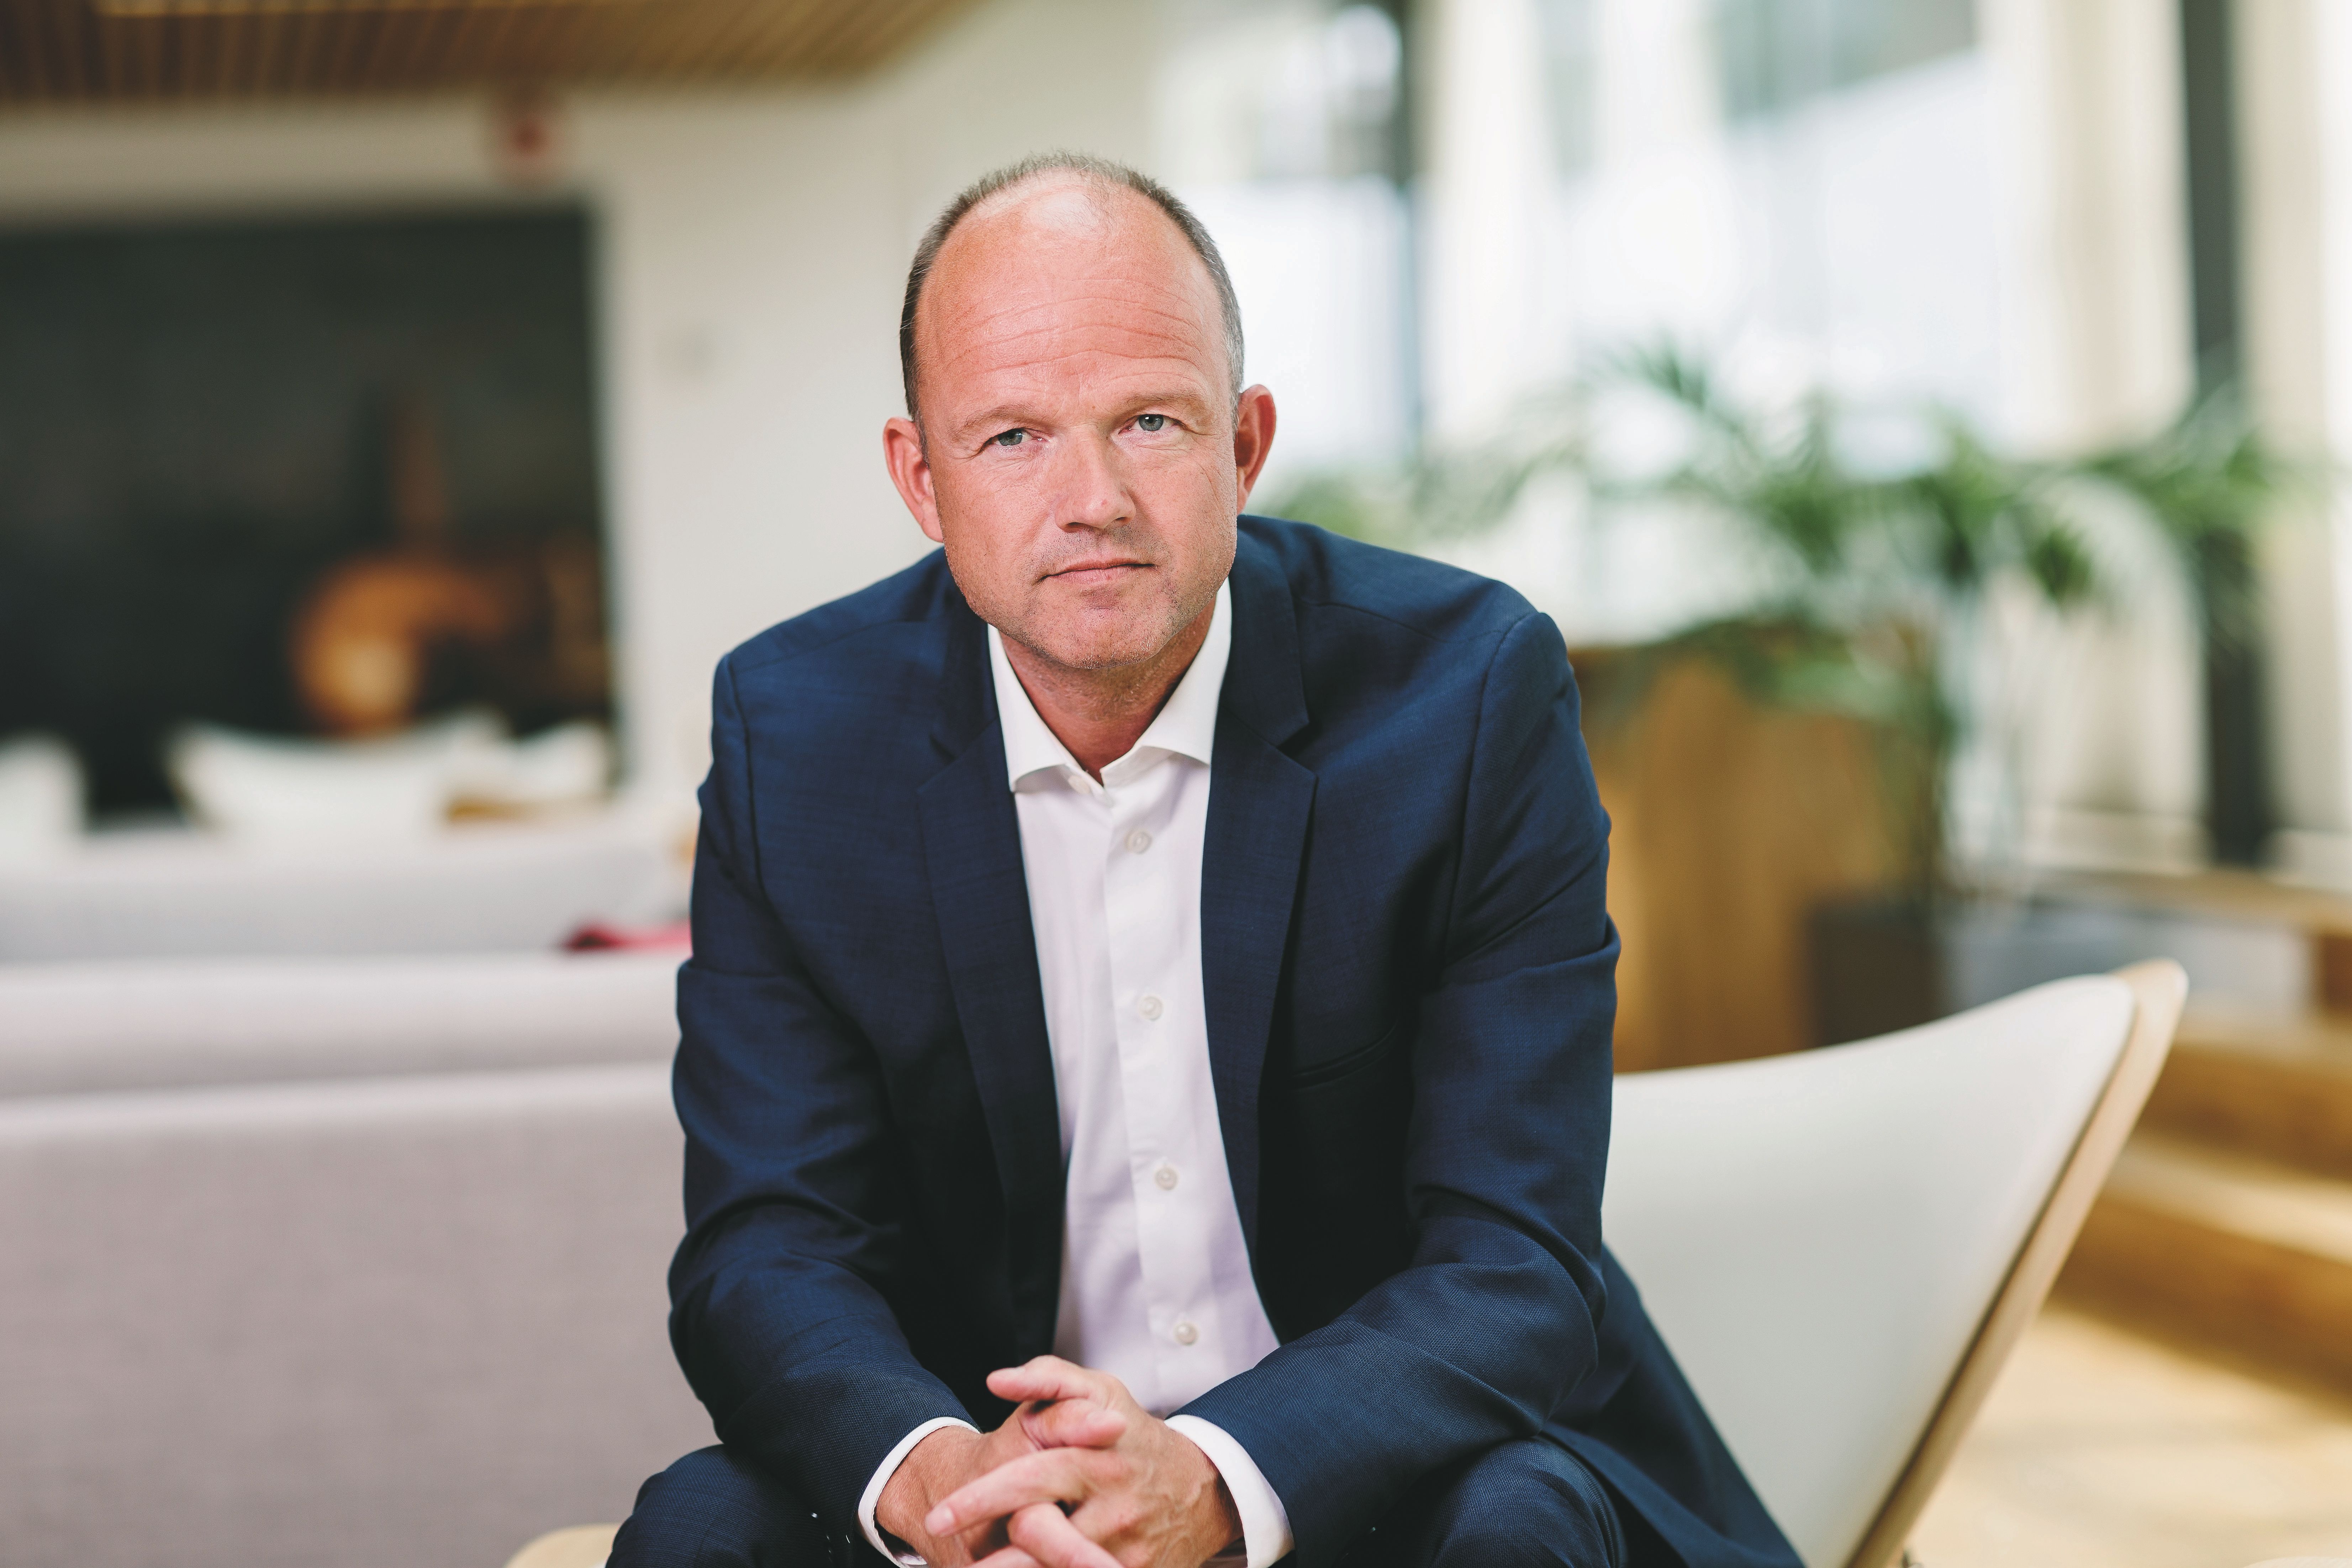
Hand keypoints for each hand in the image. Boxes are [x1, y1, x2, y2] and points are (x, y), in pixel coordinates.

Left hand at [877, 1396, 1124, 1565]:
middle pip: (1039, 1536)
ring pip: (1057, 1567)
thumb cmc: (1134, 1437)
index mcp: (1099, 1456)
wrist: (1203, 1490)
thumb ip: (1047, 1377)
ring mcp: (1125, 1548)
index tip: (938, 1517)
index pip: (1030, 1480)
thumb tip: (995, 1380)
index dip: (980, 1500)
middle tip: (951, 1551)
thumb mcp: (1101, 1391)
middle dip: (991, 1557)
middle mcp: (1114, 1506)